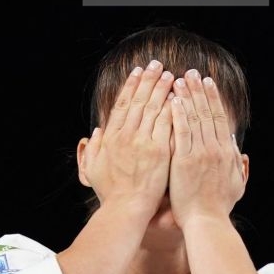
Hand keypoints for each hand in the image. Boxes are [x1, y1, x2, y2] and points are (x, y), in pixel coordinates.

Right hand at [79, 61, 173, 214]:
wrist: (125, 209)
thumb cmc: (111, 193)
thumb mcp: (94, 169)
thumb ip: (95, 148)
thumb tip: (97, 131)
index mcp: (111, 137)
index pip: (122, 104)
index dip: (130, 86)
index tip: (137, 72)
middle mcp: (125, 135)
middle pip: (138, 100)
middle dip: (148, 80)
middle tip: (157, 64)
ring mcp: (142, 141)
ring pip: (153, 108)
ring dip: (162, 89)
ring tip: (171, 74)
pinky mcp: (158, 150)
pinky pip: (166, 124)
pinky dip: (172, 108)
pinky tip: (179, 97)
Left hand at [168, 69, 245, 228]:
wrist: (207, 222)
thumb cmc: (219, 208)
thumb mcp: (237, 185)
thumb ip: (238, 166)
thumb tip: (237, 150)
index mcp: (226, 152)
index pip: (219, 118)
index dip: (213, 98)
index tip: (207, 83)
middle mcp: (215, 148)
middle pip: (207, 112)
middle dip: (199, 90)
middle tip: (192, 72)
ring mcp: (200, 153)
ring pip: (194, 118)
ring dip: (188, 96)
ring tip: (179, 79)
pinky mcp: (184, 160)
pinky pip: (181, 132)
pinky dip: (178, 114)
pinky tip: (173, 100)